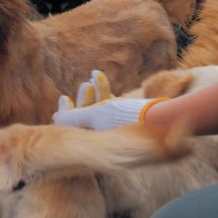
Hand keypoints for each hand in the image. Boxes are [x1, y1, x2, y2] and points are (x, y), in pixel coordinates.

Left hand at [53, 70, 169, 130]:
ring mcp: (119, 128)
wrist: (163, 118)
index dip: (67, 113)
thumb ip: (75, 117)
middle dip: (83, 100)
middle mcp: (108, 136)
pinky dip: (105, 91)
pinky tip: (98, 76)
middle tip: (83, 85)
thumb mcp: (98, 114)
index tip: (63, 97)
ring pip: (100, 110)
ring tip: (91, 77)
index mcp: (99, 141)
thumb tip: (54, 118)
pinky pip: (112, 105)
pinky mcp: (129, 119)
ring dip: (94, 93)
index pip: (77, 130)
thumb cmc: (129, 117)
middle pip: (88, 118)